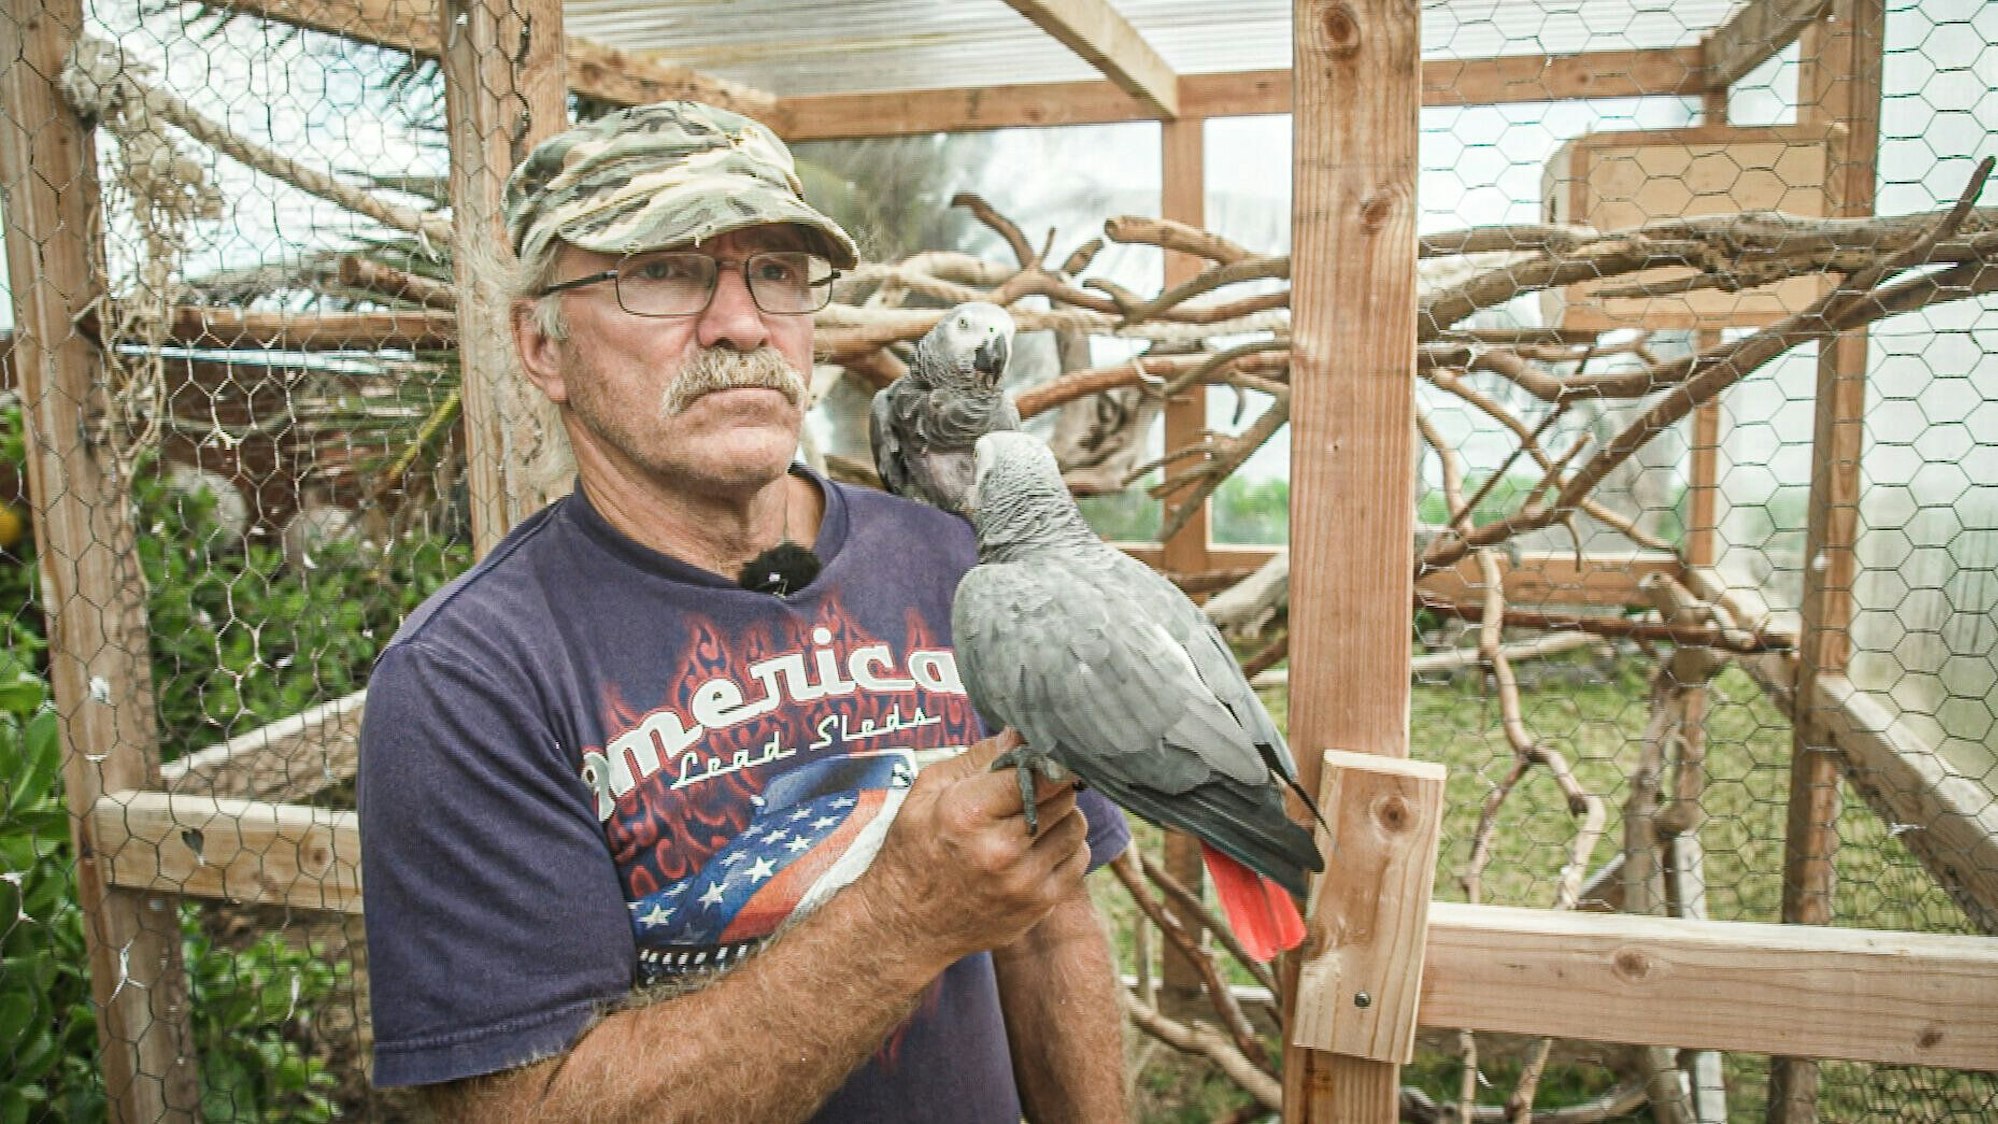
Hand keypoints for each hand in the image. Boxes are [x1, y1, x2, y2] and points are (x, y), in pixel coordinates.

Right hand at [853, 731, 1092, 966]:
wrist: (905, 925)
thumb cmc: (913, 848)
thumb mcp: (928, 791)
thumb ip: (979, 758)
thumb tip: (1021, 732)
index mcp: (968, 814)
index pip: (1036, 772)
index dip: (1045, 759)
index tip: (1045, 754)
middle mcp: (1000, 850)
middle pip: (1063, 795)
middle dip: (1050, 785)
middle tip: (1030, 788)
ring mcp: (1024, 882)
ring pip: (1077, 825)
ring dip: (1061, 815)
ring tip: (1029, 819)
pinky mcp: (1039, 905)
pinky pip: (1079, 859)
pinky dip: (1065, 847)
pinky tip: (1035, 847)